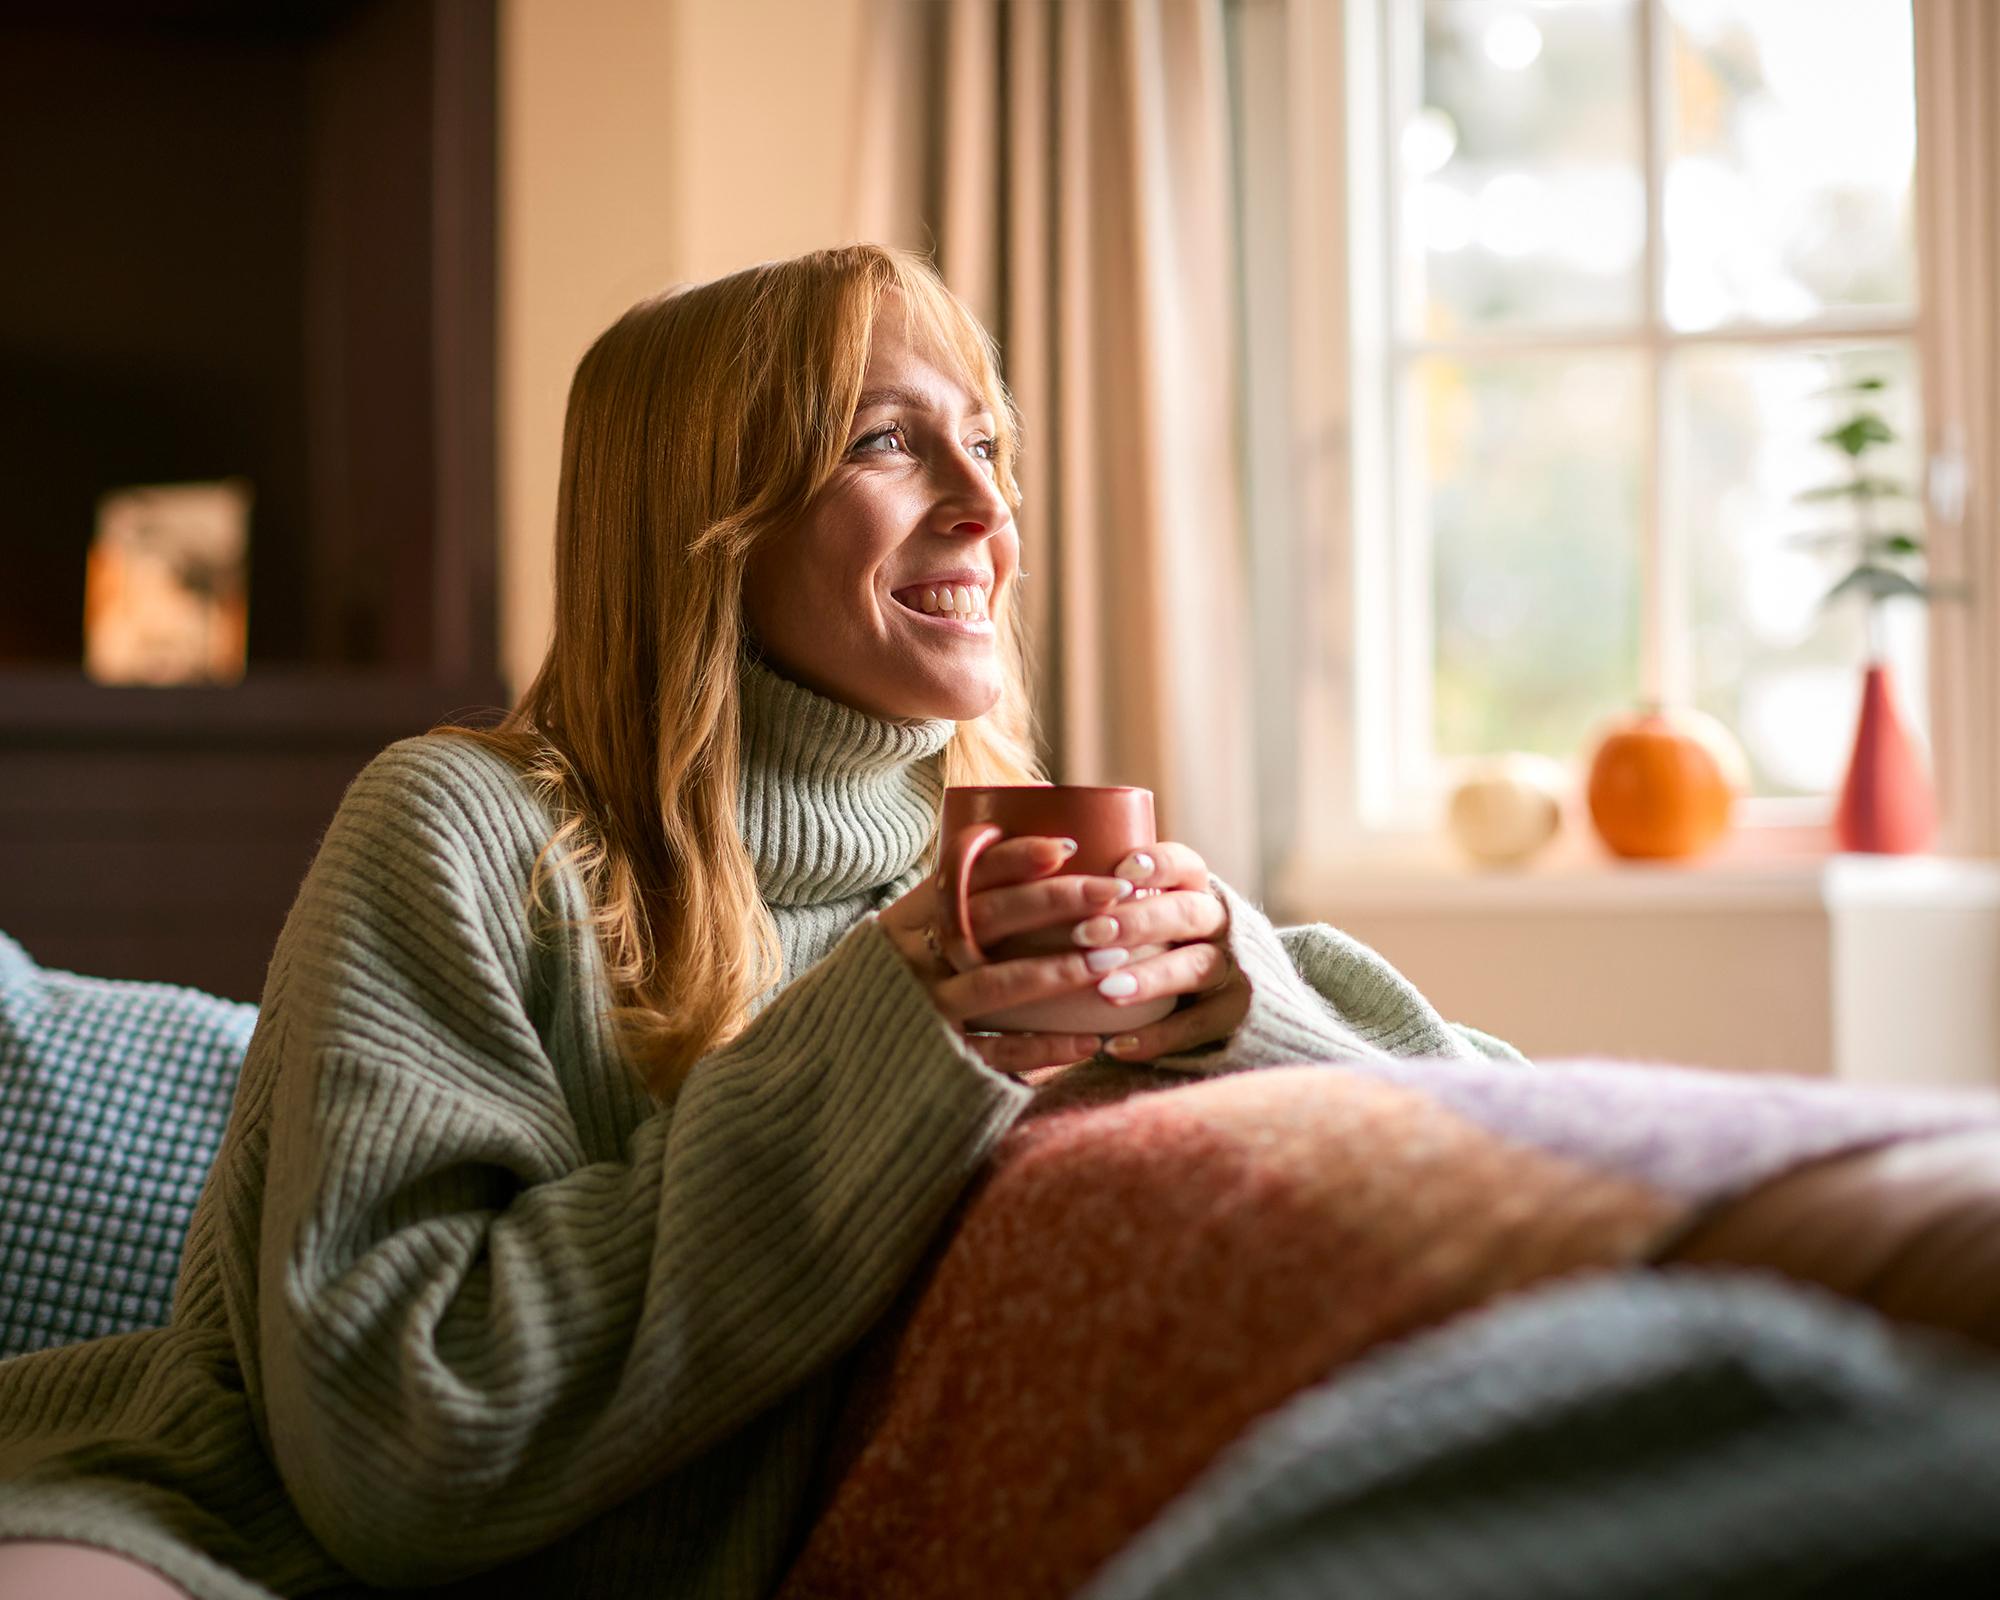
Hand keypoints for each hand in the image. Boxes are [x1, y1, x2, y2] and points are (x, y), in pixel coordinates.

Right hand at [878, 835, 1143, 1077]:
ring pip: (997, 985)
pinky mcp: (940, 1059)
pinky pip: (999, 1053)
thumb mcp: (905, 934)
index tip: (1068, 846)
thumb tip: (1040, 858)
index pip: (963, 875)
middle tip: (1114, 892)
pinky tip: (1091, 1039)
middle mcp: (912, 960)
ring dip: (1058, 971)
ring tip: (1114, 958)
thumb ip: (956, 904)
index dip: (1015, 857)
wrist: (834, 1053)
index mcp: (904, 920)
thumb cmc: (891, 981)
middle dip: (1057, 902)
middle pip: (988, 919)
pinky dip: (1045, 1048)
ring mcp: (926, 1010)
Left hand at [1084, 841, 1250, 1063]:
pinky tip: (1114, 1045)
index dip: (1158, 865)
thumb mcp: (1135, 911)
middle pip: (1188, 913)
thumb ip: (1098, 894)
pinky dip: (1156, 1037)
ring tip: (1106, 990)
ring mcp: (1229, 971)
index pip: (1186, 865)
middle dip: (1139, 921)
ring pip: (1197, 967)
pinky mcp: (1232, 1017)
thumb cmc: (1149, 943)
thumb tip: (1025, 856)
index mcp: (1194, 890)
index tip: (1120, 871)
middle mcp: (1217, 926)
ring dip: (1151, 977)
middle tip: (1089, 933)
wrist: (1223, 997)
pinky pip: (1197, 1027)